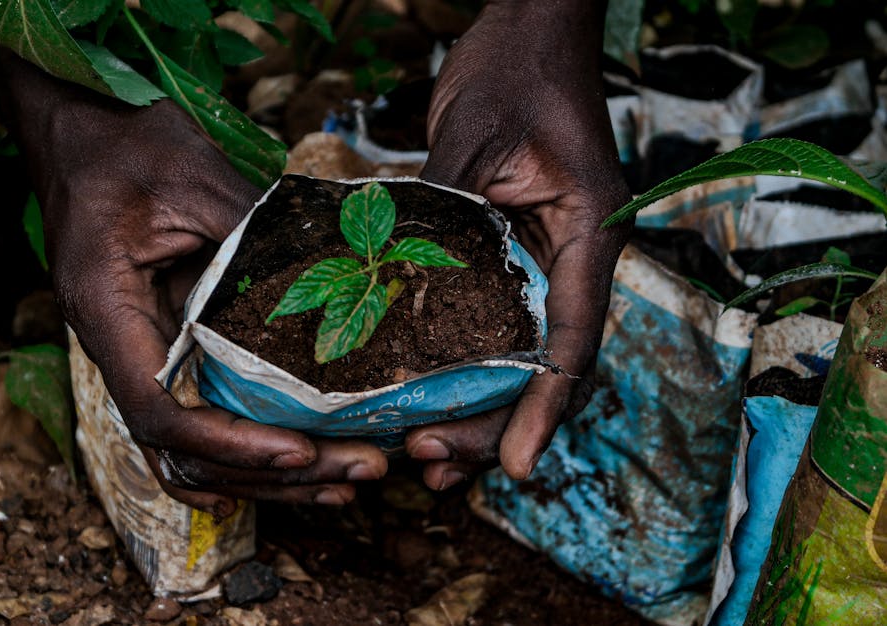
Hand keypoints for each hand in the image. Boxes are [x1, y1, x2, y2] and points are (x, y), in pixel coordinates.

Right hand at [0, 7, 390, 513]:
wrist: (91, 127)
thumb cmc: (131, 143)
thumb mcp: (196, 179)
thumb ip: (257, 237)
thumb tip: (337, 283)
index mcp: (107, 311)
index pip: (158, 411)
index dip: (230, 443)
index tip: (298, 449)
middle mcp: (121, 344)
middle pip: (187, 446)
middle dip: (273, 472)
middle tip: (359, 469)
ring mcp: (144, 349)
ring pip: (196, 445)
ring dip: (268, 473)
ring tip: (346, 479)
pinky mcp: (171, 341)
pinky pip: (199, 414)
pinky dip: (241, 451)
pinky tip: (287, 472)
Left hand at [408, 0, 632, 488]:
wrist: (531, 30)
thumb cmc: (515, 69)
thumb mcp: (469, 138)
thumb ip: (436, 214)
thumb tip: (381, 288)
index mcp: (590, 232)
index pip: (573, 336)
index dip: (545, 407)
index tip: (515, 465)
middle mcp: (577, 256)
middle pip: (545, 361)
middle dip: (496, 421)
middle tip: (435, 462)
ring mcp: (548, 256)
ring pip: (519, 351)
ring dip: (478, 406)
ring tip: (426, 454)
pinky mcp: (516, 250)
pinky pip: (493, 319)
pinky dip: (463, 361)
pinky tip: (424, 393)